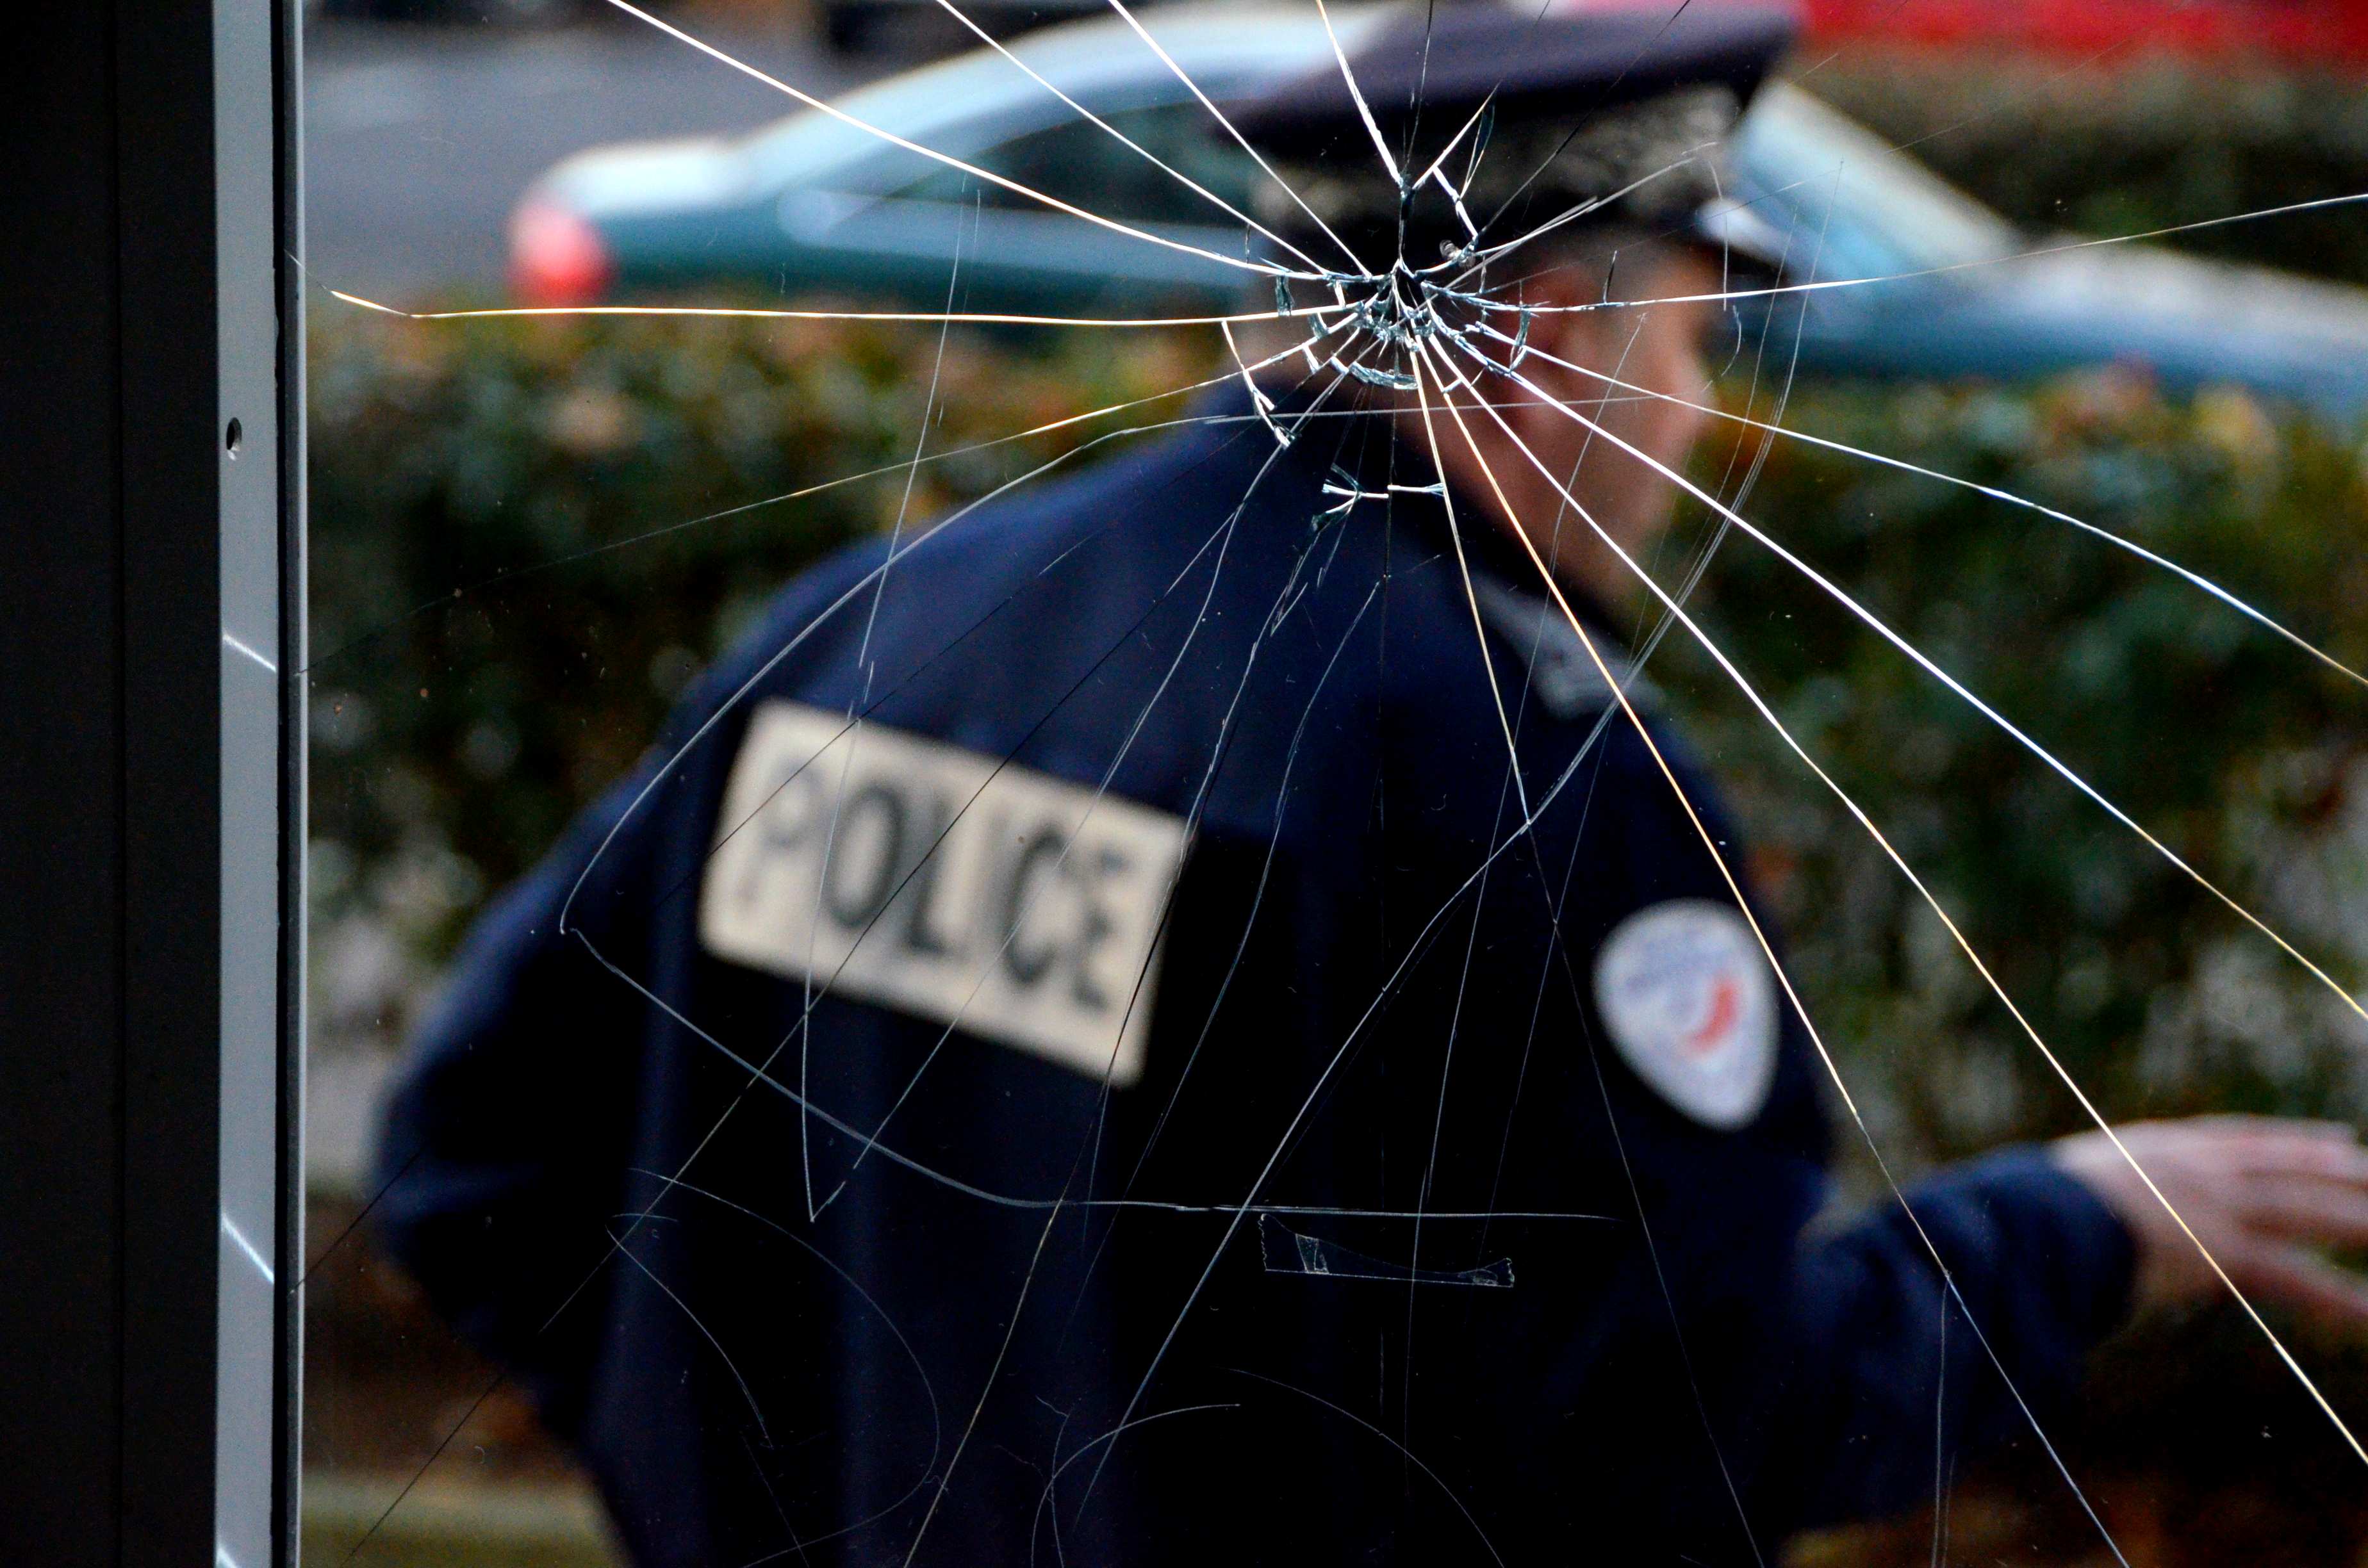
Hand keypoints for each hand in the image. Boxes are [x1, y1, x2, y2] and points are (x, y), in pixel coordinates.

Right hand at [2051, 1116, 2367, 1324]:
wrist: (2030, 1221)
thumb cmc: (2023, 1215)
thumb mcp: (2065, 1195)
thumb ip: (2100, 1204)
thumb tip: (2093, 1228)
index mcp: (2158, 1146)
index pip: (2244, 1139)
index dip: (2295, 1141)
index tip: (2338, 1140)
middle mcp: (2195, 1166)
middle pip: (2290, 1167)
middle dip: (2344, 1173)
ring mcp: (2213, 1204)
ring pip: (2308, 1212)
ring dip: (2359, 1223)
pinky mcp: (2221, 1248)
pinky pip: (2296, 1275)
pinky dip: (2339, 1298)